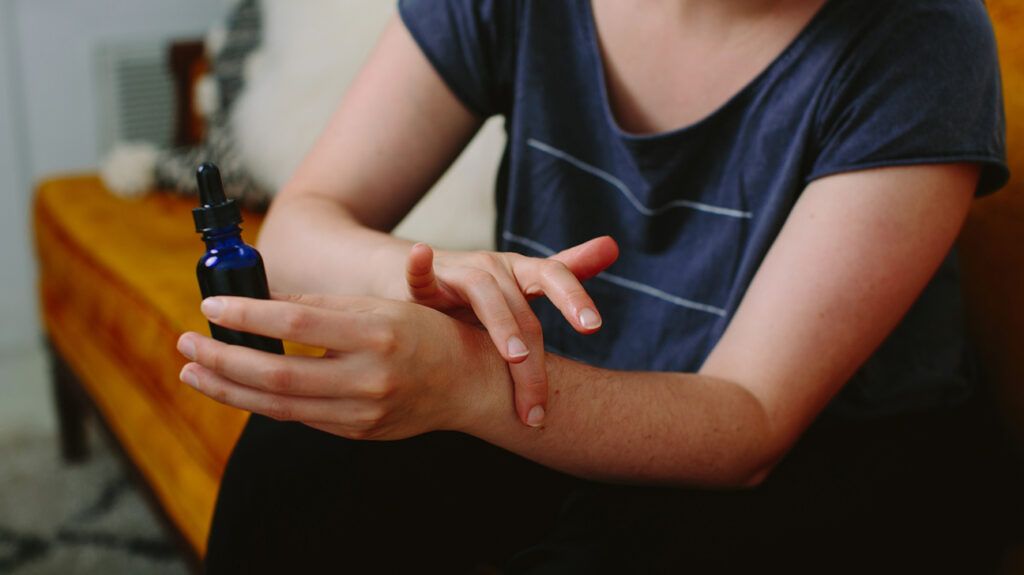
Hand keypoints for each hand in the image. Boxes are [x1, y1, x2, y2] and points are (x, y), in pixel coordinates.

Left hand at [176, 294, 501, 439]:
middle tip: (186, 343)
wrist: (468, 382)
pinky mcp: (359, 431)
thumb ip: (326, 308)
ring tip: (194, 371)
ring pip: (280, 406)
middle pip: (278, 374)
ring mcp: (364, 410)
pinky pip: (300, 418)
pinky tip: (237, 387)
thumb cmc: (425, 332)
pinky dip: (263, 403)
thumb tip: (265, 305)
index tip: (210, 307)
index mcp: (377, 333)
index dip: (247, 316)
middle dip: (222, 359)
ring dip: (229, 389)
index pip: (296, 325)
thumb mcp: (382, 305)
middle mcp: (370, 376)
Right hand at [404, 236, 618, 426]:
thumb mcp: (525, 281)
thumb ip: (569, 270)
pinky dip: (421, 265)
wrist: (422, 281)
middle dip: (534, 360)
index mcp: (520, 272)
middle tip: (539, 405)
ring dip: (501, 324)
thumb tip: (613, 246)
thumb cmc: (482, 293)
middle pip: (522, 308)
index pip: (554, 276)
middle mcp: (492, 268)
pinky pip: (421, 273)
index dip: (573, 298)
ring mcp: (457, 274)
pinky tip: (423, 256)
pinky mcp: (423, 284)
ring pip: (484, 293)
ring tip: (514, 357)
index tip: (592, 326)